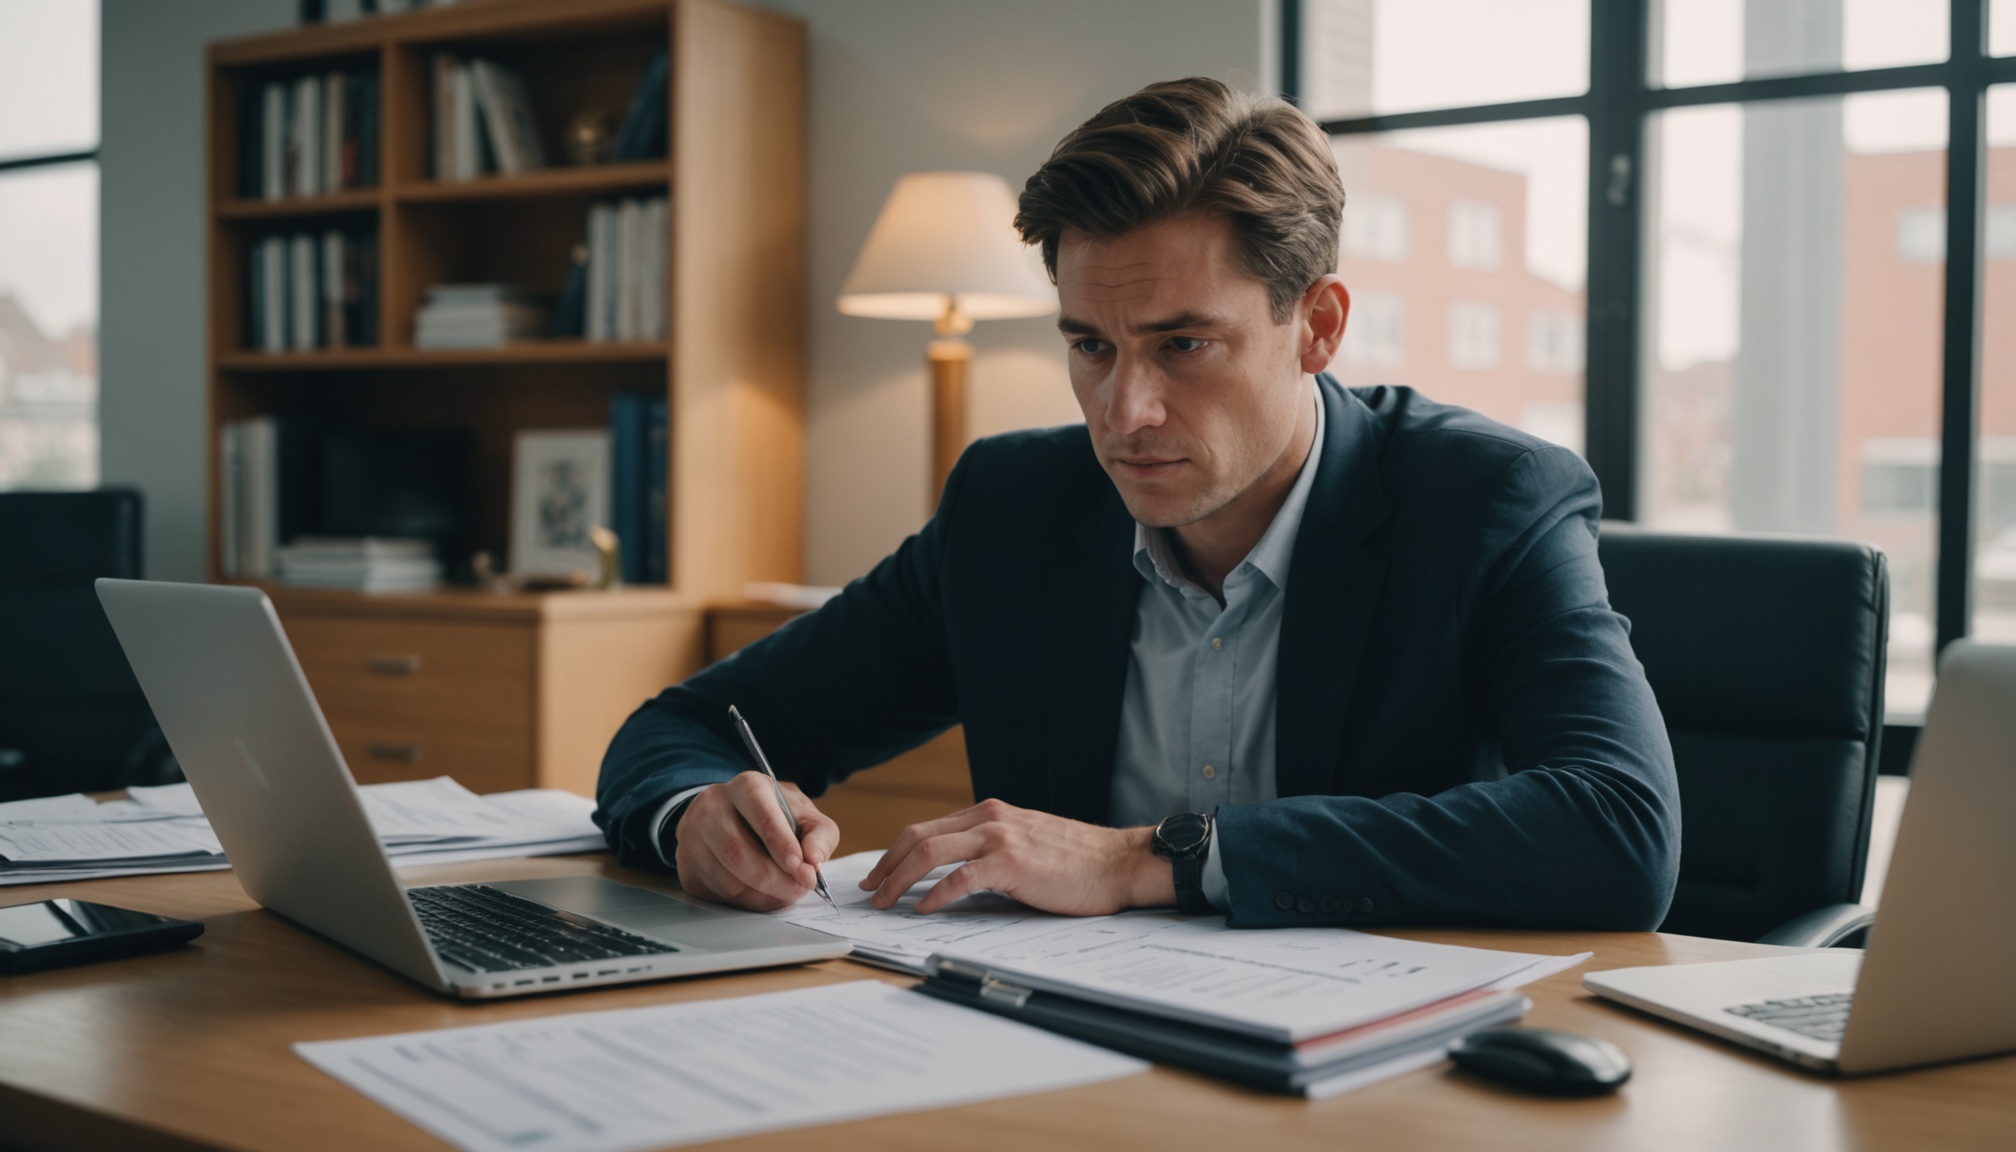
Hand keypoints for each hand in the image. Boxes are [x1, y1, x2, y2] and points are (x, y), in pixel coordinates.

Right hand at [671, 773, 839, 910]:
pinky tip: (760, 893)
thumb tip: (814, 861)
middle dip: (774, 880)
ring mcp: (692, 835)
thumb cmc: (776, 816)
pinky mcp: (685, 864)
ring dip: (761, 895)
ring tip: (783, 892)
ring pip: (726, 878)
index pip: (761, 815)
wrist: (733, 815)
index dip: (782, 846)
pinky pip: (715, 893)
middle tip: (798, 890)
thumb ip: (819, 834)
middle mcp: (712, 806)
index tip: (802, 869)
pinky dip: (744, 901)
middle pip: (737, 852)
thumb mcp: (805, 815)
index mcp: (746, 786)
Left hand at [860, 798, 1173, 914]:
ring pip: (930, 852)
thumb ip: (992, 849)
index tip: (879, 873)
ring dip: (899, 879)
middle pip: (918, 836)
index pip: (927, 828)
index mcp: (989, 813)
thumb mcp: (1026, 843)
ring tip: (885, 902)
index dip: (896, 852)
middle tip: (870, 889)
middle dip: (886, 865)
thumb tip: (956, 875)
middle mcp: (989, 818)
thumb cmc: (1077, 861)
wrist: (1118, 863)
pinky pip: (960, 877)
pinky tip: (924, 909)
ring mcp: (999, 838)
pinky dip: (935, 894)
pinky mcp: (1011, 863)